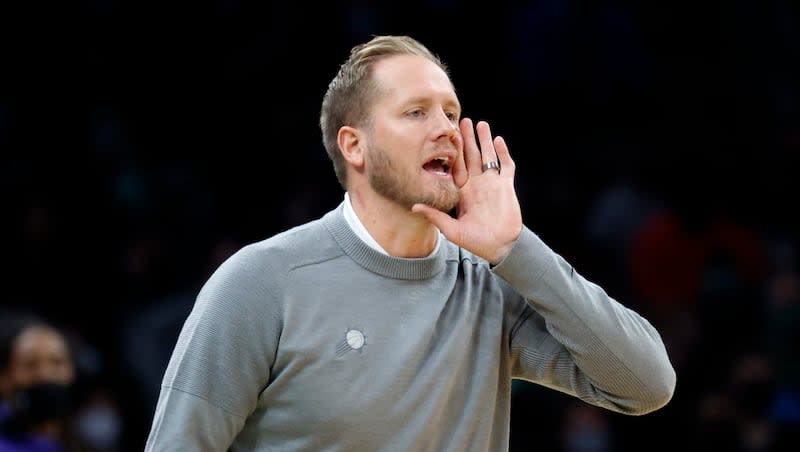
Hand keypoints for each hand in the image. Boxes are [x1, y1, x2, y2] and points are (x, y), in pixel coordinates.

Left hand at [412, 118, 522, 263]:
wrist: (499, 246)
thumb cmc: (475, 241)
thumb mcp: (452, 230)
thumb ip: (436, 216)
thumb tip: (414, 207)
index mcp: (463, 191)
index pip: (456, 166)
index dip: (452, 151)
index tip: (446, 136)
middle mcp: (477, 184)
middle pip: (472, 156)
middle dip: (467, 139)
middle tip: (463, 120)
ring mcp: (492, 184)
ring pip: (488, 156)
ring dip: (484, 140)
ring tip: (481, 124)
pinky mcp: (506, 186)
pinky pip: (506, 166)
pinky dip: (503, 153)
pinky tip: (498, 140)